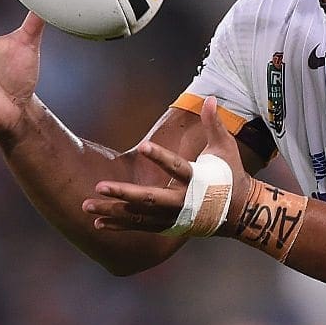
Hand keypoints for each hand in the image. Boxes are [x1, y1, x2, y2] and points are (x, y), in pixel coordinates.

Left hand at [82, 96, 252, 233]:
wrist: (239, 212)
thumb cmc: (230, 174)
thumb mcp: (224, 148)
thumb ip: (213, 123)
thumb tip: (209, 97)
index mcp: (197, 180)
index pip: (176, 167)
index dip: (161, 157)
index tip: (143, 146)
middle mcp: (183, 202)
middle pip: (150, 199)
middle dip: (124, 193)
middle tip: (100, 186)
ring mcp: (174, 217)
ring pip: (139, 217)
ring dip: (113, 212)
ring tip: (86, 206)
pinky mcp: (168, 226)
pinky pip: (140, 228)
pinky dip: (120, 226)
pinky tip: (98, 223)